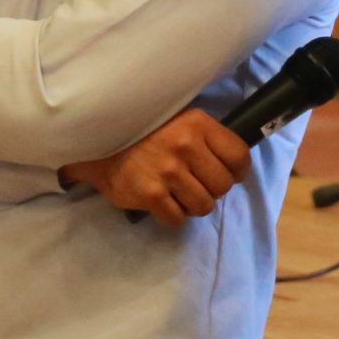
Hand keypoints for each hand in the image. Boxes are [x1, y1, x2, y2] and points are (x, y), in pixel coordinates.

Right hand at [61, 109, 251, 227]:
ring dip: (194, 205)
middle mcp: (185, 146)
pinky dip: (173, 216)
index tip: (230, 174)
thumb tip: (235, 164)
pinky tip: (164, 203)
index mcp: (198, 124)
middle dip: (213, 190)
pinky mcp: (150, 194)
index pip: (239, 156)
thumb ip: (207, 137)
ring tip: (180, 195)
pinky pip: (177, 219)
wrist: (98, 140)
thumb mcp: (181, 119)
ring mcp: (168, 171)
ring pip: (204, 206)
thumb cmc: (146, 130)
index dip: (238, 171)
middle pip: (223, 185)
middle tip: (197, 185)